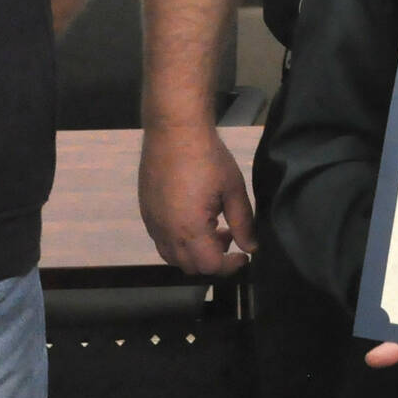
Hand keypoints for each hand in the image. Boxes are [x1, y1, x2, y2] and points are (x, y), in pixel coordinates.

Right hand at [138, 124, 253, 275]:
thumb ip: (243, 223)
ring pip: (172, 256)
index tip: (244, 256)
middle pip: (190, 266)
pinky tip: (192, 219)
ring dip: (193, 252)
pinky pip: (161, 241)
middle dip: (212, 260)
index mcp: (190, 228)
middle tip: (228, 237)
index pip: (209, 266)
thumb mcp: (233, 189)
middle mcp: (166, 232)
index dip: (230, 266)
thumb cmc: (208, 157)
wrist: (174, 131)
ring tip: (212, 228)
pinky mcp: (146, 212)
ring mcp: (153, 223)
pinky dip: (178, 241)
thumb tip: (251, 248)